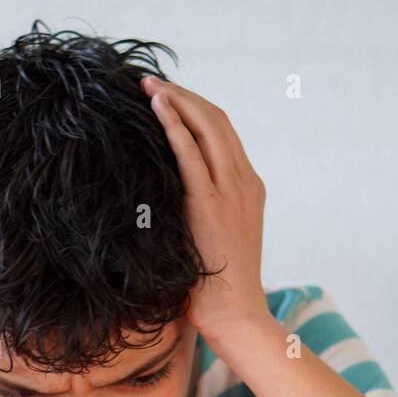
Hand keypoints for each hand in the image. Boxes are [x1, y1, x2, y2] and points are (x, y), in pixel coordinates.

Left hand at [140, 75, 268, 343]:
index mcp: (249, 188)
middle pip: (217, 120)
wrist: (235, 314)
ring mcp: (231, 192)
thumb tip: (168, 199)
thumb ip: (201, 210)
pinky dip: (175, 126)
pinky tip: (156, 109)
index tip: (168, 98)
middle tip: (152, 83)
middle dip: (184, 96)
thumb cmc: (216, 287)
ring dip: (176, 101)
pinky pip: (192, 155)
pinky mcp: (211, 205)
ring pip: (207, 127)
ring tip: (148, 87)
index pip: (224, 134)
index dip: (196, 110)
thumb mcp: (213, 237)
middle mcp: (244, 182)